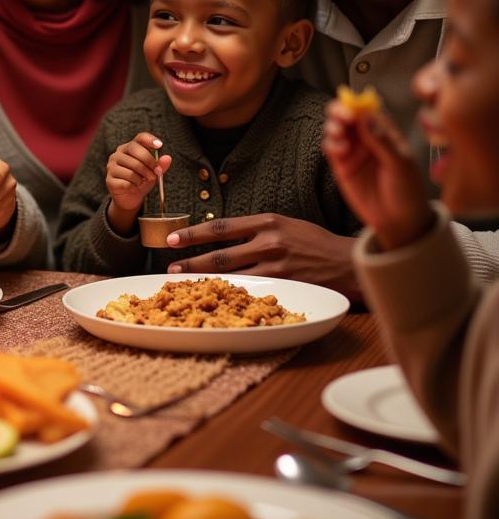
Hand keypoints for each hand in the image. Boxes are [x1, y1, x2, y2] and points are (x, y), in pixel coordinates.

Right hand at [105, 133, 171, 234]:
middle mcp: (118, 153)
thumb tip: (168, 158)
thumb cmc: (142, 180)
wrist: (130, 197)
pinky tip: (134, 187)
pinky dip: (134, 187)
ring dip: (142, 178)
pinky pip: (126, 182)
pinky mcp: (109, 180)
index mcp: (130, 148)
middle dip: (149, 162)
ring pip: (131, 169)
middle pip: (134, 150)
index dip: (149, 139)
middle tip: (156, 174)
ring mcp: (111, 166)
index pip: (139, 138)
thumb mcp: (153, 172)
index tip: (160, 145)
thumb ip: (160, 165)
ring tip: (144, 182)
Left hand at [165, 214, 359, 296]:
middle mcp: (268, 240)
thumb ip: (257, 229)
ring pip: (231, 274)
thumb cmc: (315, 242)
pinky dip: (229, 293)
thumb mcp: (285, 224)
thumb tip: (225, 234)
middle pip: (220, 253)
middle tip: (169, 267)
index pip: (221, 227)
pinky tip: (215, 296)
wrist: (348, 261)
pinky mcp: (284, 284)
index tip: (173, 238)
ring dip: (203, 280)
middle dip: (191, 260)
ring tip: (182, 284)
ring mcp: (276, 265)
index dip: (194, 233)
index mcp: (266, 221)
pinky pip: (250, 290)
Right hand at [323, 99, 433, 249]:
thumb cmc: (408, 191)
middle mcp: (367, 138)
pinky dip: (330, 143)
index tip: (354, 108)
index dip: (359, 105)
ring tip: (339, 134)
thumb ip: (382, 141)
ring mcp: (353, 150)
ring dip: (333, 126)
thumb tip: (367, 116)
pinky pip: (330, 147)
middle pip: (348, 115)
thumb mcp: (400, 165)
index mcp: (386, 132)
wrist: (399, 221)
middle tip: (341, 118)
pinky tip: (339, 149)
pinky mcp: (341, 165)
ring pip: (336, 128)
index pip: (369, 109)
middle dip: (340, 112)